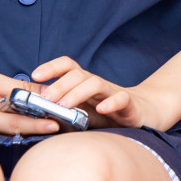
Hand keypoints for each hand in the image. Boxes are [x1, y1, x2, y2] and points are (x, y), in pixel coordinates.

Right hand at [0, 71, 61, 136]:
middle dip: (43, 125)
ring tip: (58, 118)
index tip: (57, 124)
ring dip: (35, 123)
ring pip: (17, 129)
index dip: (39, 125)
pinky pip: (9, 127)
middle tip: (67, 121)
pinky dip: (23, 121)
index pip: (19, 124)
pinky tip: (36, 116)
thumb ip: (14, 88)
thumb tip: (39, 93)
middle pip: (22, 129)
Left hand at [30, 56, 170, 130]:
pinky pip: (121, 99)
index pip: (68, 67)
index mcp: (85, 84)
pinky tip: (101, 110)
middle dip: (59, 84)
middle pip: (77, 74)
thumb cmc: (109, 114)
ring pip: (95, 83)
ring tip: (64, 106)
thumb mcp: (83, 112)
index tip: (35, 75)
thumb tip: (33, 112)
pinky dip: (111, 103)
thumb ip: (63, 111)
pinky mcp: (130, 106)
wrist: (147, 113)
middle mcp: (98, 85)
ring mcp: (114, 93)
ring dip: (77, 93)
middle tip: (45, 99)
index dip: (51, 67)